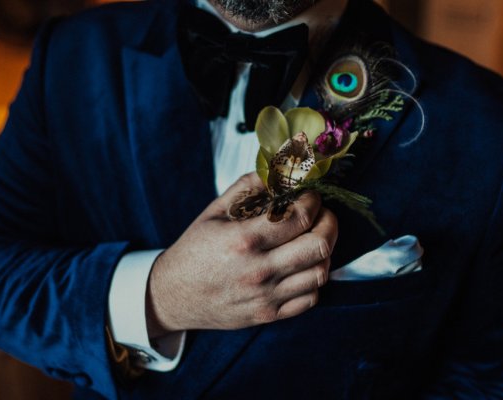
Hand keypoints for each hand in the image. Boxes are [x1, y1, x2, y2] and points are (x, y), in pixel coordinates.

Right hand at [146, 173, 337, 335]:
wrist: (172, 295)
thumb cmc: (194, 250)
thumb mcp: (215, 211)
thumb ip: (248, 187)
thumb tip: (280, 171)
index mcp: (244, 240)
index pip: (300, 217)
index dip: (314, 202)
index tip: (311, 197)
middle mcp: (258, 270)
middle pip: (319, 245)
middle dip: (329, 223)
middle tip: (323, 215)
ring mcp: (266, 296)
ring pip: (320, 272)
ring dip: (325, 251)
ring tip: (314, 239)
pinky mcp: (269, 314)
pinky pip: (310, 298)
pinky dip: (314, 279)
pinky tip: (303, 266)